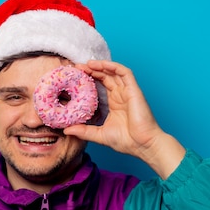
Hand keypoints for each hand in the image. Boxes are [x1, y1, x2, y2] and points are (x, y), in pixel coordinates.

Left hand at [65, 60, 185, 178]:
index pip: (100, 85)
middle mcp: (120, 95)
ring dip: (101, 66)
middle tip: (77, 68)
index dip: (89, 79)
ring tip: (86, 64)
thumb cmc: (127, 141)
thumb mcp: (99, 135)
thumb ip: (84, 131)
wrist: (143, 145)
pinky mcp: (134, 90)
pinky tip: (102, 65)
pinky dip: (114, 67)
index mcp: (114, 103)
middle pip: (105, 76)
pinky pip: (124, 73)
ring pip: (114, 72)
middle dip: (91, 70)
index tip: (75, 77)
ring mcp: (127, 92)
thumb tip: (66, 130)